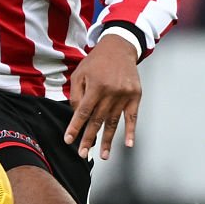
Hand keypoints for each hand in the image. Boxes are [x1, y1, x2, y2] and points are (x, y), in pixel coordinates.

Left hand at [64, 36, 141, 159]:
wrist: (120, 47)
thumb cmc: (96, 62)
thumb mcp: (80, 73)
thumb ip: (76, 94)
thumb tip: (77, 115)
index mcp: (95, 85)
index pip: (83, 111)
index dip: (76, 127)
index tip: (69, 140)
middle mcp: (110, 91)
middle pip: (98, 120)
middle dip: (89, 138)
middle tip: (83, 154)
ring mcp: (124, 94)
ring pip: (114, 122)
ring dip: (107, 140)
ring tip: (102, 155)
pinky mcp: (135, 96)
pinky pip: (133, 117)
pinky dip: (131, 131)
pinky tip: (128, 144)